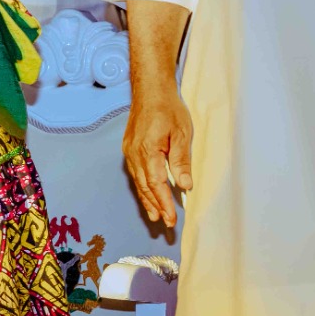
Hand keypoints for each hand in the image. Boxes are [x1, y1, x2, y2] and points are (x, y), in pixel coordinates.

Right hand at [122, 83, 192, 227]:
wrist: (150, 91)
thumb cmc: (168, 109)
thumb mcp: (182, 134)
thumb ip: (181, 161)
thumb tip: (185, 186)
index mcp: (148, 150)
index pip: (157, 184)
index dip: (165, 203)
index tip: (172, 219)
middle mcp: (135, 154)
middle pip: (145, 187)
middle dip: (156, 207)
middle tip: (166, 224)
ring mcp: (130, 151)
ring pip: (138, 182)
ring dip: (146, 200)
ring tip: (154, 216)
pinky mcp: (129, 149)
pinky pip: (135, 173)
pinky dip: (142, 187)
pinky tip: (146, 194)